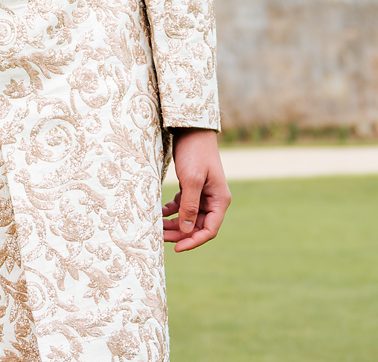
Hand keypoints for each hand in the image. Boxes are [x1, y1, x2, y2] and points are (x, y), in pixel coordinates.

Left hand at [164, 129, 230, 251]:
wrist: (191, 128)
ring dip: (174, 224)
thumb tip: (186, 231)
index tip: (176, 248)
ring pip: (188, 217)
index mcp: (219, 200)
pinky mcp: (192, 187)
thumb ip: (189, 206)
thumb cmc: (195, 152)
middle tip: (160, 237)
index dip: (193, 241)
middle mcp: (213, 199)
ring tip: (157, 227)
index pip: (209, 230)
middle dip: (180, 234)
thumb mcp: (191, 180)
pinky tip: (159, 212)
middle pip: (197, 226)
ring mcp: (203, 193)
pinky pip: (182, 206)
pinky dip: (171, 211)